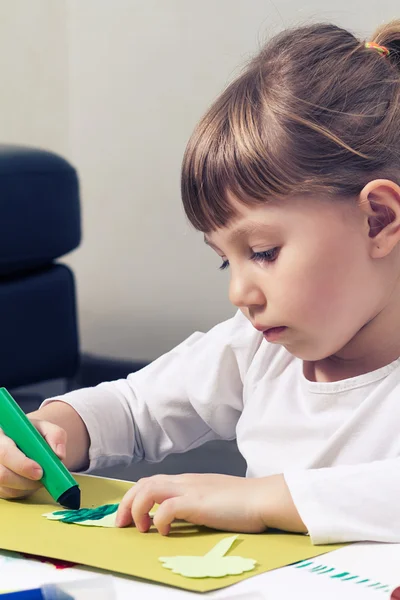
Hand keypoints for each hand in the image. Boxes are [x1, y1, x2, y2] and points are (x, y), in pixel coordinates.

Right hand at [0, 418, 66, 499]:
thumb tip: (59, 455)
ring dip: (28, 486)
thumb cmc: (34, 434)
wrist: (25, 442)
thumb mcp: (46, 429)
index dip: (22, 464)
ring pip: (7, 487)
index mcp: (1, 436)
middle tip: (43, 477)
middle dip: (26, 480)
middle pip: (2, 475)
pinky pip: (11, 494)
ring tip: (41, 475)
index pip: (5, 452)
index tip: (39, 471)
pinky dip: (25, 490)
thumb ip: (55, 436)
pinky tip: (32, 479)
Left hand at [116, 472, 305, 535]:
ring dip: (137, 509)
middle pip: (143, 483)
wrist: (262, 497)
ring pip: (148, 489)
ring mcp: (190, 490)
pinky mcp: (196, 502)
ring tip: (140, 528)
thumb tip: (181, 514)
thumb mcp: (212, 497)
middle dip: (126, 503)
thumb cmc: (243, 502)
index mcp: (188, 481)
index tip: (128, 515)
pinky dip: (158, 520)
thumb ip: (196, 500)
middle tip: (122, 524)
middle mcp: (184, 481)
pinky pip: (166, 508)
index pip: (152, 481)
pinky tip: (163, 531)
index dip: (135, 497)